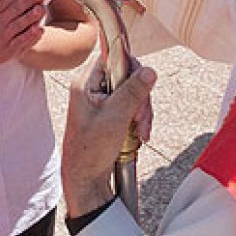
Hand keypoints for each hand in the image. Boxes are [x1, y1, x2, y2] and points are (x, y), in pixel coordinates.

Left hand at [61, 58, 156, 217]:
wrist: (86, 179)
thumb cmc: (90, 150)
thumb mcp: (116, 117)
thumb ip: (133, 91)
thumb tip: (149, 70)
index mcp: (85, 82)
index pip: (111, 57)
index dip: (130, 66)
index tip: (142, 82)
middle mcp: (92, 88)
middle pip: (126, 76)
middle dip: (140, 97)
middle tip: (141, 117)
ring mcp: (101, 101)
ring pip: (132, 93)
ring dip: (142, 111)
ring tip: (141, 131)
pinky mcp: (109, 113)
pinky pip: (131, 107)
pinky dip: (138, 119)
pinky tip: (139, 133)